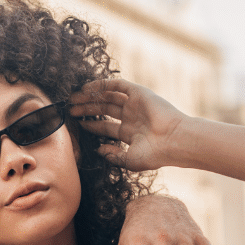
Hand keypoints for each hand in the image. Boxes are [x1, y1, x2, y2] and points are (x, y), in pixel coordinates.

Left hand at [70, 78, 186, 171]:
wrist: (174, 141)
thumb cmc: (155, 155)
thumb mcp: (128, 160)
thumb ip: (112, 155)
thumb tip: (97, 150)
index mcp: (130, 133)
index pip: (105, 127)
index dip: (90, 125)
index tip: (76, 124)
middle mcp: (132, 117)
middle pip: (104, 111)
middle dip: (86, 109)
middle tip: (70, 109)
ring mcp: (136, 105)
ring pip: (108, 98)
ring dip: (90, 97)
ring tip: (73, 99)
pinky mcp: (140, 94)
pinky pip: (118, 85)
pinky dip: (102, 85)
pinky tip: (87, 88)